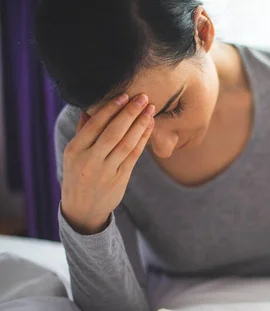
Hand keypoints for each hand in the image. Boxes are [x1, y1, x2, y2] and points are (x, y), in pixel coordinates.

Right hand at [61, 94, 154, 234]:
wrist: (83, 209)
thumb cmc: (78, 175)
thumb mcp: (73, 155)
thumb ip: (83, 132)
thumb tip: (89, 108)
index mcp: (75, 150)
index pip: (95, 125)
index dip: (111, 109)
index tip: (124, 95)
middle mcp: (90, 160)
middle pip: (113, 132)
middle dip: (129, 113)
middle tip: (142, 97)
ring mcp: (106, 170)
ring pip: (126, 143)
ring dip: (140, 124)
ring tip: (150, 109)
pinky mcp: (120, 178)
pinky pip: (134, 155)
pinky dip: (143, 139)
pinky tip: (149, 126)